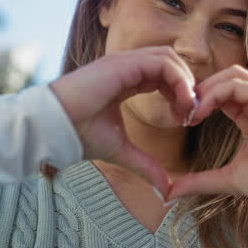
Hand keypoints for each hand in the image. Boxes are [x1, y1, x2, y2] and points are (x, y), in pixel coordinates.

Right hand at [48, 46, 195, 194]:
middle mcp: (127, 66)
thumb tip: (165, 189)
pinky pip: (163, 62)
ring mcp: (125, 61)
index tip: (185, 120)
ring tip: (189, 109)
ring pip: (170, 58)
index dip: (179, 94)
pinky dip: (179, 79)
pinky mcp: (123, 63)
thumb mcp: (121, 151)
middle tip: (192, 114)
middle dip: (187, 86)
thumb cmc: (79, 134)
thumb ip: (146, 165)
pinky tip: (182, 102)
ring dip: (186, 82)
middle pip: (171, 64)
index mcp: (126, 80)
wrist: (54, 127)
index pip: (163, 75)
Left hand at [164, 65, 247, 206]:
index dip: (197, 101)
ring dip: (206, 88)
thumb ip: (200, 182)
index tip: (180, 120)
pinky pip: (239, 85)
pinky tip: (202, 110)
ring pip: (230, 75)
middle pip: (222, 78)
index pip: (219, 94)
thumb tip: (169, 192)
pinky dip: (216, 92)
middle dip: (198, 90)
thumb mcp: (228, 179)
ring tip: (190, 109)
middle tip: (180, 110)